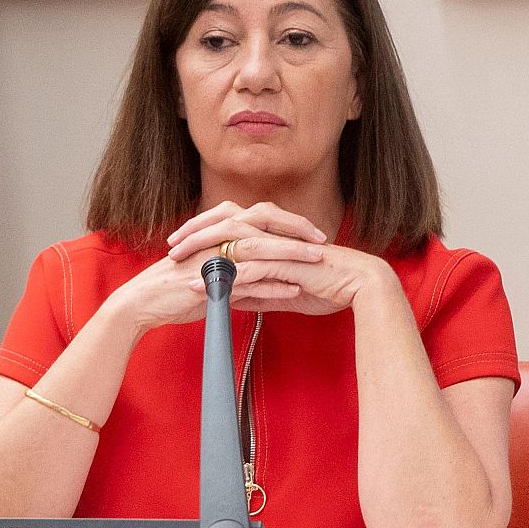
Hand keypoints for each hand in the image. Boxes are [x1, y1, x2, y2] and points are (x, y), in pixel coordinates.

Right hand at [106, 204, 326, 333]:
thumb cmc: (176, 285)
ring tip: (317, 262)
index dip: (289, 222)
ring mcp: (213, 258)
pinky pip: (247, 280)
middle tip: (322, 240)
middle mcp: (216, 237)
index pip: (260, 216)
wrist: (143, 301)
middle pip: (263, 223)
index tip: (314, 232)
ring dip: (291, 255)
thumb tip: (258, 263)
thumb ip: (231, 259)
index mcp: (218, 229)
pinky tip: (293, 290)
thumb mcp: (207, 265)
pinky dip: (272, 285)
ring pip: (259, 249)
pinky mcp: (209, 282)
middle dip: (296, 230)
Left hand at [166, 201, 393, 315]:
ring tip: (178, 271)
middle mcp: (272, 235)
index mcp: (271, 236)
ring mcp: (277, 246)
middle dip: (194, 236)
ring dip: (202, 258)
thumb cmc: (327, 285)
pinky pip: (248, 270)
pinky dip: (224, 279)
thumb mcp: (284, 291)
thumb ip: (259, 291)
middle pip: (223, 227)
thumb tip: (235, 300)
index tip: (181, 246)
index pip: (229, 227)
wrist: (358, 286)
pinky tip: (204, 289)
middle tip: (170, 250)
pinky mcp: (284, 263)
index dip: (203, 234)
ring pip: (231, 246)